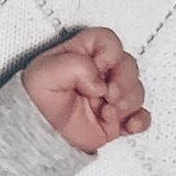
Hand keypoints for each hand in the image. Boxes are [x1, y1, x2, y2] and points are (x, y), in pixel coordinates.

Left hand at [23, 28, 150, 153]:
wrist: (35, 135)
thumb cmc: (35, 100)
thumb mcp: (44, 73)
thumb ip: (77, 66)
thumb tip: (101, 84)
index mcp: (82, 55)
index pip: (108, 40)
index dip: (110, 51)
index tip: (99, 67)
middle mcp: (99, 74)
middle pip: (129, 64)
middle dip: (124, 80)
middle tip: (109, 95)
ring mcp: (109, 96)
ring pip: (137, 90)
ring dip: (128, 101)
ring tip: (107, 113)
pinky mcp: (115, 118)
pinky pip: (140, 117)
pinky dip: (140, 121)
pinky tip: (128, 126)